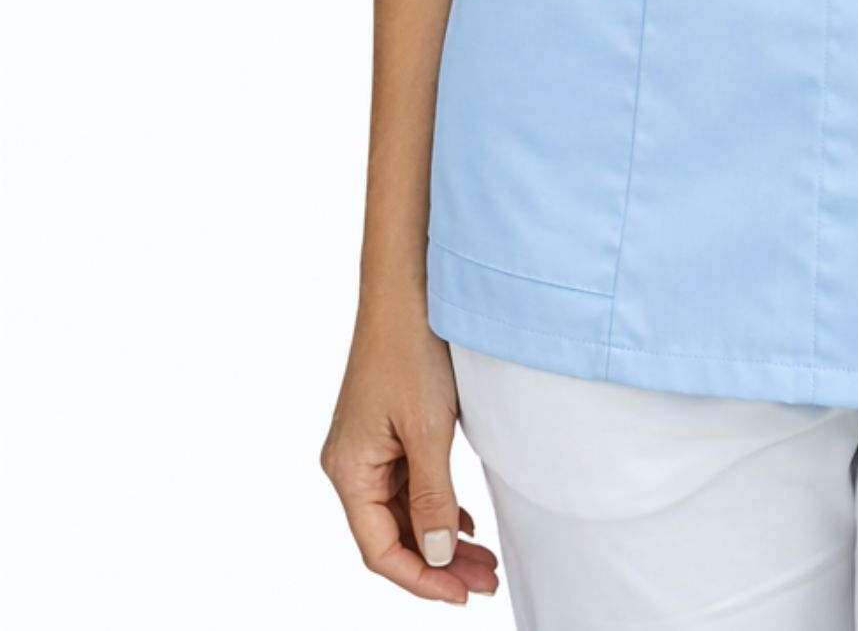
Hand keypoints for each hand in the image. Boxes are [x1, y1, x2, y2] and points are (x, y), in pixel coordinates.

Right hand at [320, 297, 500, 604]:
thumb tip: (436, 555)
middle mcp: (350, 465)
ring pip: (403, 513)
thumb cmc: (411, 348)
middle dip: (438, 563)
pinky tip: (463, 522)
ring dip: (440, 537)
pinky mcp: (385, 431)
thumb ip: (433, 497)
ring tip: (483, 560)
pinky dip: (435, 507)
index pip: (380, 550)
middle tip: (485, 581)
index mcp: (349, 471)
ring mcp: (367, 448)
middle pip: (392, 535)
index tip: (461, 595)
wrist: (408, 286)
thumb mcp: (428, 430)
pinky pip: (407, 485)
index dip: (421, 579)